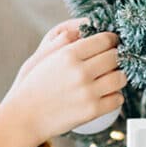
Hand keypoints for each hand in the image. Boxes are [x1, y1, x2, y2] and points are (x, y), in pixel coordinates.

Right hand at [0, 28, 125, 146]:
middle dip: (116, 58)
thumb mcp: (44, 57)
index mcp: (68, 55)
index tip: (113, 44)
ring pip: (121, 78)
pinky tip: (106, 95)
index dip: (112, 41)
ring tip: (109, 79)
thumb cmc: (33, 86)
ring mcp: (88, 92)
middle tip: (111, 63)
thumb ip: (65, 41)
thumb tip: (86, 29)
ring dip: (118, 77)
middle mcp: (80, 72)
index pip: (105, 40)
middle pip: (116, 57)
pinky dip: (115, 97)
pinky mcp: (92, 111)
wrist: (24, 117)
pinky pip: (118, 99)